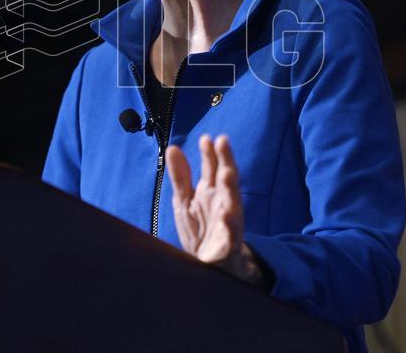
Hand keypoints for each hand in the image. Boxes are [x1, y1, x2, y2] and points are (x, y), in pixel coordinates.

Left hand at [166, 134, 265, 286]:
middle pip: (225, 178)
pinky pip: (231, 233)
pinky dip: (230, 224)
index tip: (206, 138)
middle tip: (222, 141)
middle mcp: (222, 203)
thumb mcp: (185, 201)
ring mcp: (228, 222)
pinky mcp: (229, 243)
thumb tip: (173, 148)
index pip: (212, 167)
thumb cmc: (200, 231)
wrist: (211, 268)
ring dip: (231, 187)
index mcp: (211, 192)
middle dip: (225, 161)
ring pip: (232, 202)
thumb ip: (181, 176)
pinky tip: (227, 214)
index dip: (209, 153)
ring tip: (228, 172)